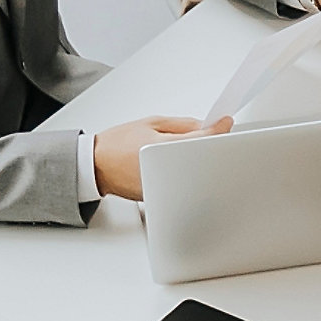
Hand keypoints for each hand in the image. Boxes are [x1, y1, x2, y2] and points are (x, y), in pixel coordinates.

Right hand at [92, 114, 226, 200]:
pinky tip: (173, 166)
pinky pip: (183, 185)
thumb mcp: (151, 123)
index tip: (224, 122)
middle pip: (202, 160)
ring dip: (198, 162)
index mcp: (161, 148)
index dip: (217, 129)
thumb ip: (183, 125)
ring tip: (180, 153)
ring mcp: (165, 187)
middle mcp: (165, 171)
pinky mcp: (163, 197)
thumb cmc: (117, 144)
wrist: (96, 166)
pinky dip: (186, 174)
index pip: (201, 139)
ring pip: (194, 175)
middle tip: (205, 136)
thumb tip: (207, 125)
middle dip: (208, 147)